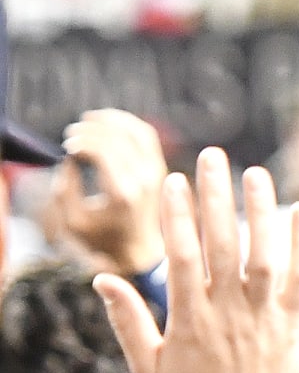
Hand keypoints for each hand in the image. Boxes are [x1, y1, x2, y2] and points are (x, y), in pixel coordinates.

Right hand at [55, 110, 167, 275]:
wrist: (140, 252)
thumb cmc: (102, 239)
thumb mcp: (73, 221)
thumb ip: (64, 187)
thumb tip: (70, 156)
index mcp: (123, 194)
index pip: (102, 151)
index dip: (80, 142)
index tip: (67, 149)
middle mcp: (143, 181)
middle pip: (115, 137)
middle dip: (88, 130)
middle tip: (72, 136)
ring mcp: (155, 173)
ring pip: (134, 130)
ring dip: (108, 119)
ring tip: (87, 122)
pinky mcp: (159, 168)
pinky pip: (146, 134)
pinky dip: (126, 122)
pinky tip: (107, 123)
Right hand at [94, 147, 298, 372]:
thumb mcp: (148, 366)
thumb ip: (127, 320)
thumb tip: (102, 279)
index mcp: (191, 319)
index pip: (183, 256)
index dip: (177, 216)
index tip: (173, 181)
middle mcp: (230, 312)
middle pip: (224, 244)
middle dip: (217, 198)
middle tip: (213, 158)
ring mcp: (265, 317)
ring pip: (265, 256)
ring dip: (262, 213)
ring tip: (256, 174)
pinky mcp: (292, 325)